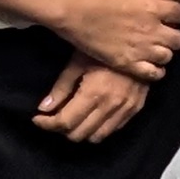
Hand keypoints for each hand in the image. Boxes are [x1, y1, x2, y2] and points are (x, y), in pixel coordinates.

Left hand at [32, 57, 153, 144]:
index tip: (38, 119)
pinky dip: (98, 128)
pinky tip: (92, 115)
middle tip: (54, 117)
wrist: (141, 41)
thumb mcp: (77, 62)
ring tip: (72, 118)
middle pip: (79, 134)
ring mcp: (125, 110)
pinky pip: (112, 130)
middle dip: (61, 129)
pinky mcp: (135, 109)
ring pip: (96, 137)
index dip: (47, 124)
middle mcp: (110, 106)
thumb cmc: (103, 47)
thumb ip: (61, 88)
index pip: (65, 122)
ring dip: (80, 131)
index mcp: (94, 93)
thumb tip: (43, 108)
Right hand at [52, 0, 179, 80]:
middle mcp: (152, 30)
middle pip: (179, 39)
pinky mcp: (127, 63)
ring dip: (166, 52)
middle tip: (170, 33)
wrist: (74, 10)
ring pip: (168, 56)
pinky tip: (153, 67)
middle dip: (177, 36)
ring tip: (159, 49)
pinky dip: (156, 71)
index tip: (179, 14)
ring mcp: (141, 48)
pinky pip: (152, 74)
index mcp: (154, 7)